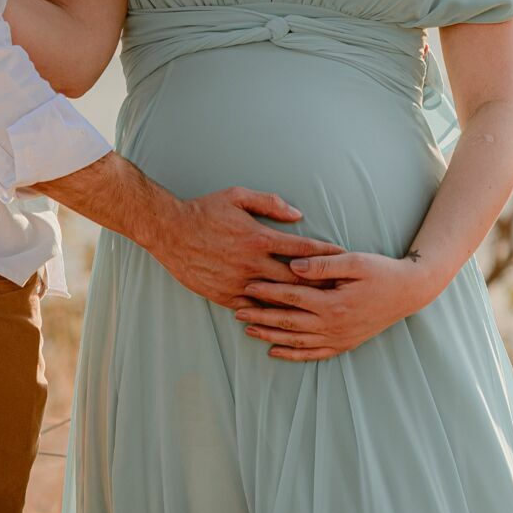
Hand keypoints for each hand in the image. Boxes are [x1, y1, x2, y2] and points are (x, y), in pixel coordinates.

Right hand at [148, 188, 346, 311]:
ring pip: (276, 298)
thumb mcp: (238, 195)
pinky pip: (254, 308)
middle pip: (295, 279)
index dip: (325, 254)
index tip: (343, 257)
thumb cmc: (205, 210)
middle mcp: (252, 263)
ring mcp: (238, 282)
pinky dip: (270, 312)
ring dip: (298, 303)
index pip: (302, 249)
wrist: (169, 231)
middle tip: (342, 290)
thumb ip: (270, 203)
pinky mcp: (225, 295)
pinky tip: (285, 317)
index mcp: (259, 238)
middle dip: (320, 284)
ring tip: (321, 309)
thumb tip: (298, 215)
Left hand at [231, 250, 442, 360]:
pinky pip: (313, 354)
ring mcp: (338, 338)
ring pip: (296, 341)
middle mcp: (333, 325)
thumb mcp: (354, 261)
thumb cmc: (381, 271)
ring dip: (270, 336)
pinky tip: (275, 351)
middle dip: (260, 316)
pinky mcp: (344, 344)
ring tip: (248, 330)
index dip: (267, 291)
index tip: (246, 286)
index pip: (291, 297)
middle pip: (288, 322)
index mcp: (333, 303)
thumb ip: (322, 264)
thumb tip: (292, 265)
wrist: (408, 292)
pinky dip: (292, 354)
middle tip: (236, 310)